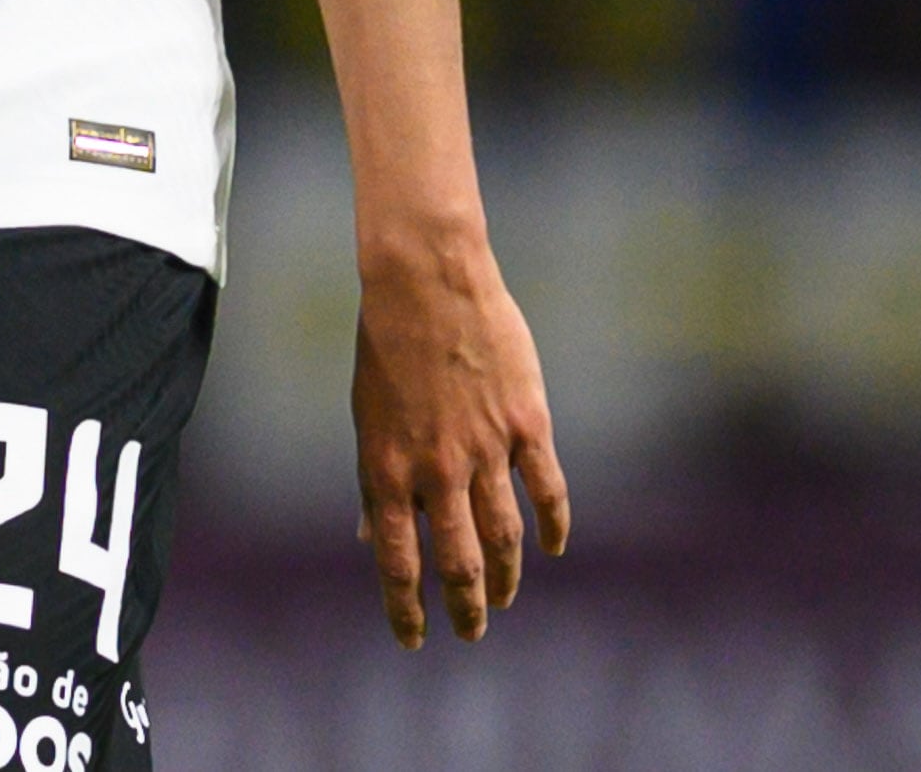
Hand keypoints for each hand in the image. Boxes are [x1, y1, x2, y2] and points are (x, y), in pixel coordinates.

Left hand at [349, 240, 567, 648]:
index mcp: (386, 470)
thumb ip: (375, 481)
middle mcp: (435, 470)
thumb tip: (368, 536)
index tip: (413, 639)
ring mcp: (485, 450)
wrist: (426, 281)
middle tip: (471, 630)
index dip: (405, 609)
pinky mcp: (527, 425)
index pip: (396, 563)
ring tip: (505, 599)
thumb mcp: (368, 419)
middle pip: (457, 563)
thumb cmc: (387, 347)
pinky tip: (552, 547)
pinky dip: (553, 526)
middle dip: (465, 606)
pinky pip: (546, 491)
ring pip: (503, 537)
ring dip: (507, 577)